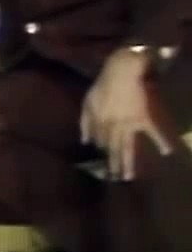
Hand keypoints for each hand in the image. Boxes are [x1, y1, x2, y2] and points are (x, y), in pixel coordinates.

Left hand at [80, 50, 171, 180]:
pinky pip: (152, 131)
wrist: (121, 72)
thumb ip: (85, 122)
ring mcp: (128, 124)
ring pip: (127, 146)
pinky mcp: (143, 118)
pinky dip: (160, 141)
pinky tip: (167, 152)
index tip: (106, 160)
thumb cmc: (103, 86)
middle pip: (112, 148)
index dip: (103, 150)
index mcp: (99, 122)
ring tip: (129, 177)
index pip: (100, 142)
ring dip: (128, 162)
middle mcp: (113, 126)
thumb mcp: (88, 102)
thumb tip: (85, 142)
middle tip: (115, 179)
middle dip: (114, 164)